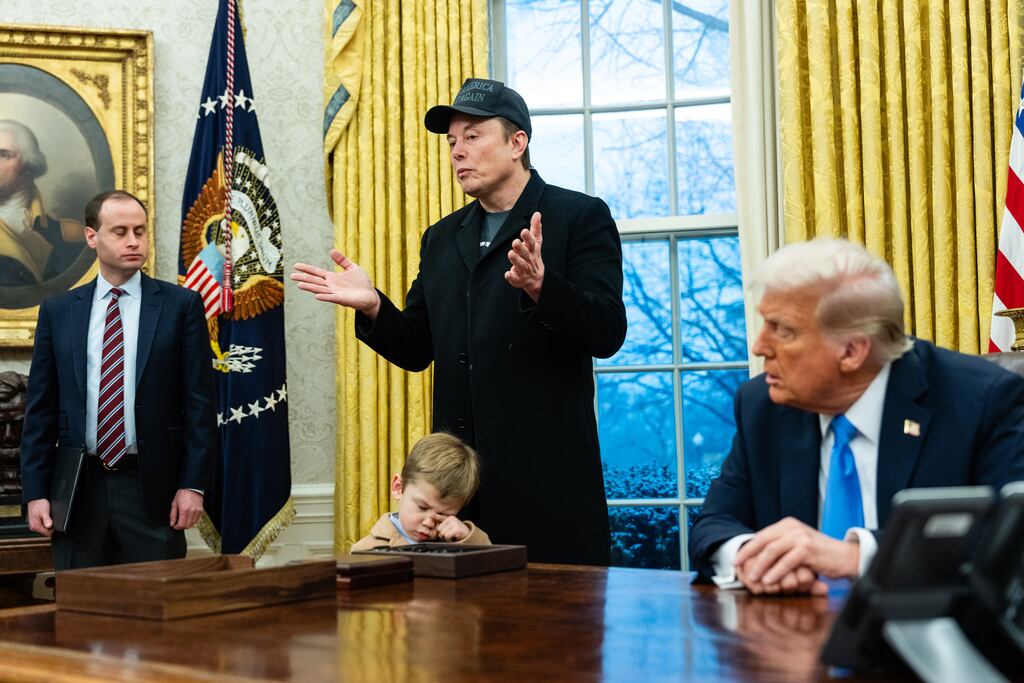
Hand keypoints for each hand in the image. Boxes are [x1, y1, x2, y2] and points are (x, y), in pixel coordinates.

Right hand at [27, 499, 52, 537]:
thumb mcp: (44, 512)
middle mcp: (33, 527)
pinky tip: (46, 518)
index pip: (47, 533)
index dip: (53, 530)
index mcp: (35, 526)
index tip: (56, 525)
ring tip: (48, 518)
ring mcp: (34, 525)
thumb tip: (49, 526)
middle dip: (50, 527)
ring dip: (48, 525)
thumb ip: (47, 519)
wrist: (35, 500)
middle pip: (46, 532)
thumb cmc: (39, 505)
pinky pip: (42, 526)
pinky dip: (45, 523)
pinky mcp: (35, 523)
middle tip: (52, 519)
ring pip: (44, 529)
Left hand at [169, 489, 203, 529]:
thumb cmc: (183, 494)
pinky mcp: (200, 511)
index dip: (177, 527)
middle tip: (178, 523)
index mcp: (184, 510)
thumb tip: (172, 523)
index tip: (174, 526)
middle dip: (181, 526)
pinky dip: (192, 521)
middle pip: (187, 526)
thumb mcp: (174, 503)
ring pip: (192, 524)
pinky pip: (196, 520)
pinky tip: (188, 518)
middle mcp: (191, 512)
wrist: (192, 488)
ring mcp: (197, 511)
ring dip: (187, 524)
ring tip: (183, 520)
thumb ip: (172, 515)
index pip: (181, 525)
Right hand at [291, 249, 380, 317]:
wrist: (370, 295)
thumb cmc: (361, 282)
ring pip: (320, 290)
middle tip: (291, 276)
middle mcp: (331, 285)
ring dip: (310, 287)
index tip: (296, 266)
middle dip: (303, 278)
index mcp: (332, 277)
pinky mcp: (342, 299)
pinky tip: (316, 295)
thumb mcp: (351, 267)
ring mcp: (335, 293)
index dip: (307, 269)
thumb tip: (331, 251)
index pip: (316, 272)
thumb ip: (342, 260)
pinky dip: (324, 297)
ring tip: (299, 285)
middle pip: (314, 281)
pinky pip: (331, 298)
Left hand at [436, 516, 469, 541]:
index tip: (447, 532)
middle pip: (439, 530)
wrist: (468, 535)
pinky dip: (449, 539)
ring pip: (442, 533)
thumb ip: (441, 521)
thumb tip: (431, 515)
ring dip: (447, 537)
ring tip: (453, 535)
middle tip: (451, 534)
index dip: (441, 532)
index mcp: (449, 517)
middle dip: (444, 535)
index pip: (438, 526)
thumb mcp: (449, 526)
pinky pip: (447, 536)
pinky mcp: (457, 529)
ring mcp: (455, 523)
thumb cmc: (457, 531)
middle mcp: (452, 519)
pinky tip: (454, 537)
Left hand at [505, 211, 544, 301]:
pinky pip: (514, 278)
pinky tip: (508, 273)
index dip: (528, 238)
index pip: (532, 243)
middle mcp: (529, 259)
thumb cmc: (533, 256)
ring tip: (510, 253)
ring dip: (515, 260)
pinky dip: (511, 276)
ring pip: (520, 265)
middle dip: (521, 248)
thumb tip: (537, 213)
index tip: (524, 231)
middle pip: (525, 254)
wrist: (536, 279)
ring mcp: (524, 270)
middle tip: (515, 242)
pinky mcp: (518, 278)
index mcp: (533, 250)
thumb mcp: (536, 242)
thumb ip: (535, 228)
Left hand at [734, 517, 859, 590]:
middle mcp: (792, 527)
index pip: (762, 535)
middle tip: (737, 566)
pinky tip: (769, 580)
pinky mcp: (807, 549)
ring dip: (760, 565)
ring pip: (772, 551)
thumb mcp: (798, 544)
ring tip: (752, 578)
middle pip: (763, 541)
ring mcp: (800, 537)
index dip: (747, 548)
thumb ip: (781, 545)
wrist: (845, 557)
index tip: (736, 559)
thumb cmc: (820, 555)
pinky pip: (786, 562)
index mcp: (788, 524)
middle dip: (747, 555)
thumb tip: (757, 555)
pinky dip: (775, 572)